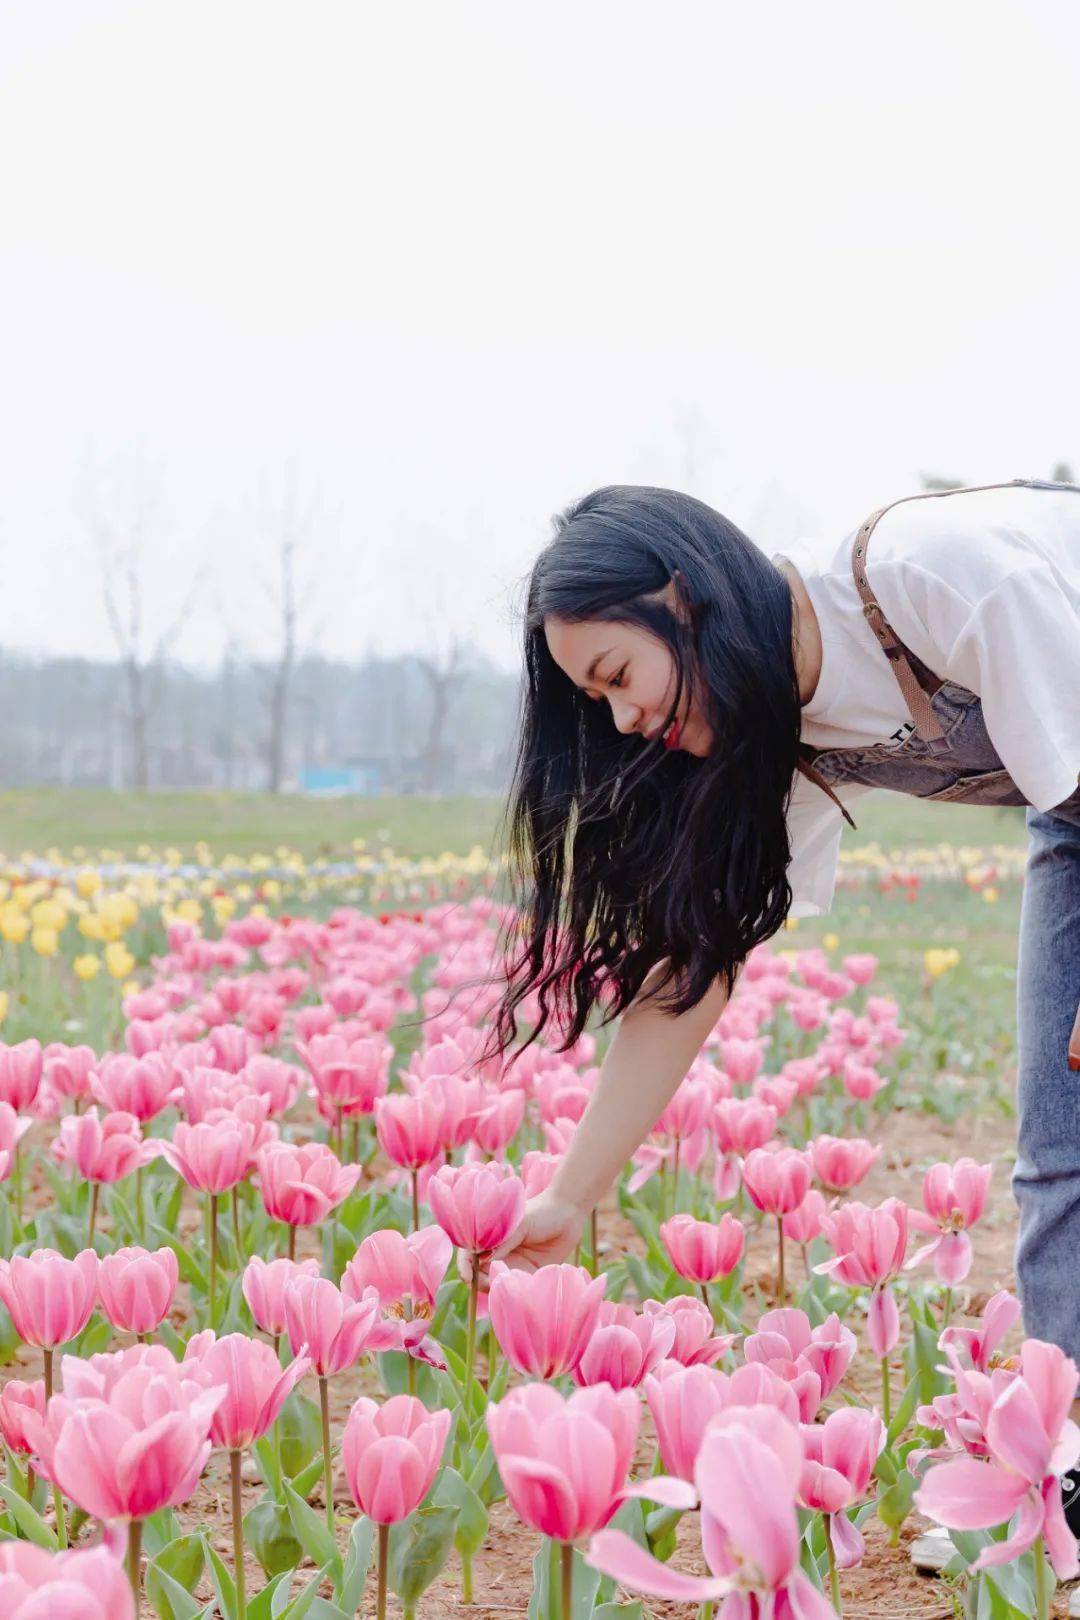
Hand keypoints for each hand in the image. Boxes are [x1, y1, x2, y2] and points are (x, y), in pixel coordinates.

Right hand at [457, 1190, 588, 1289]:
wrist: (569, 1213)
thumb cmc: (541, 1211)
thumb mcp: (520, 1224)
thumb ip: (503, 1241)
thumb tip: (482, 1260)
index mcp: (491, 1238)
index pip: (469, 1254)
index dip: (464, 1267)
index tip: (467, 1277)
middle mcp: (499, 1254)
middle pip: (480, 1274)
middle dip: (480, 1282)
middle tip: (490, 1282)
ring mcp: (514, 1266)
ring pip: (497, 1284)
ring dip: (497, 1289)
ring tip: (506, 1285)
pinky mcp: (530, 1276)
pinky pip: (518, 1289)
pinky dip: (516, 1293)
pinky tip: (520, 1291)